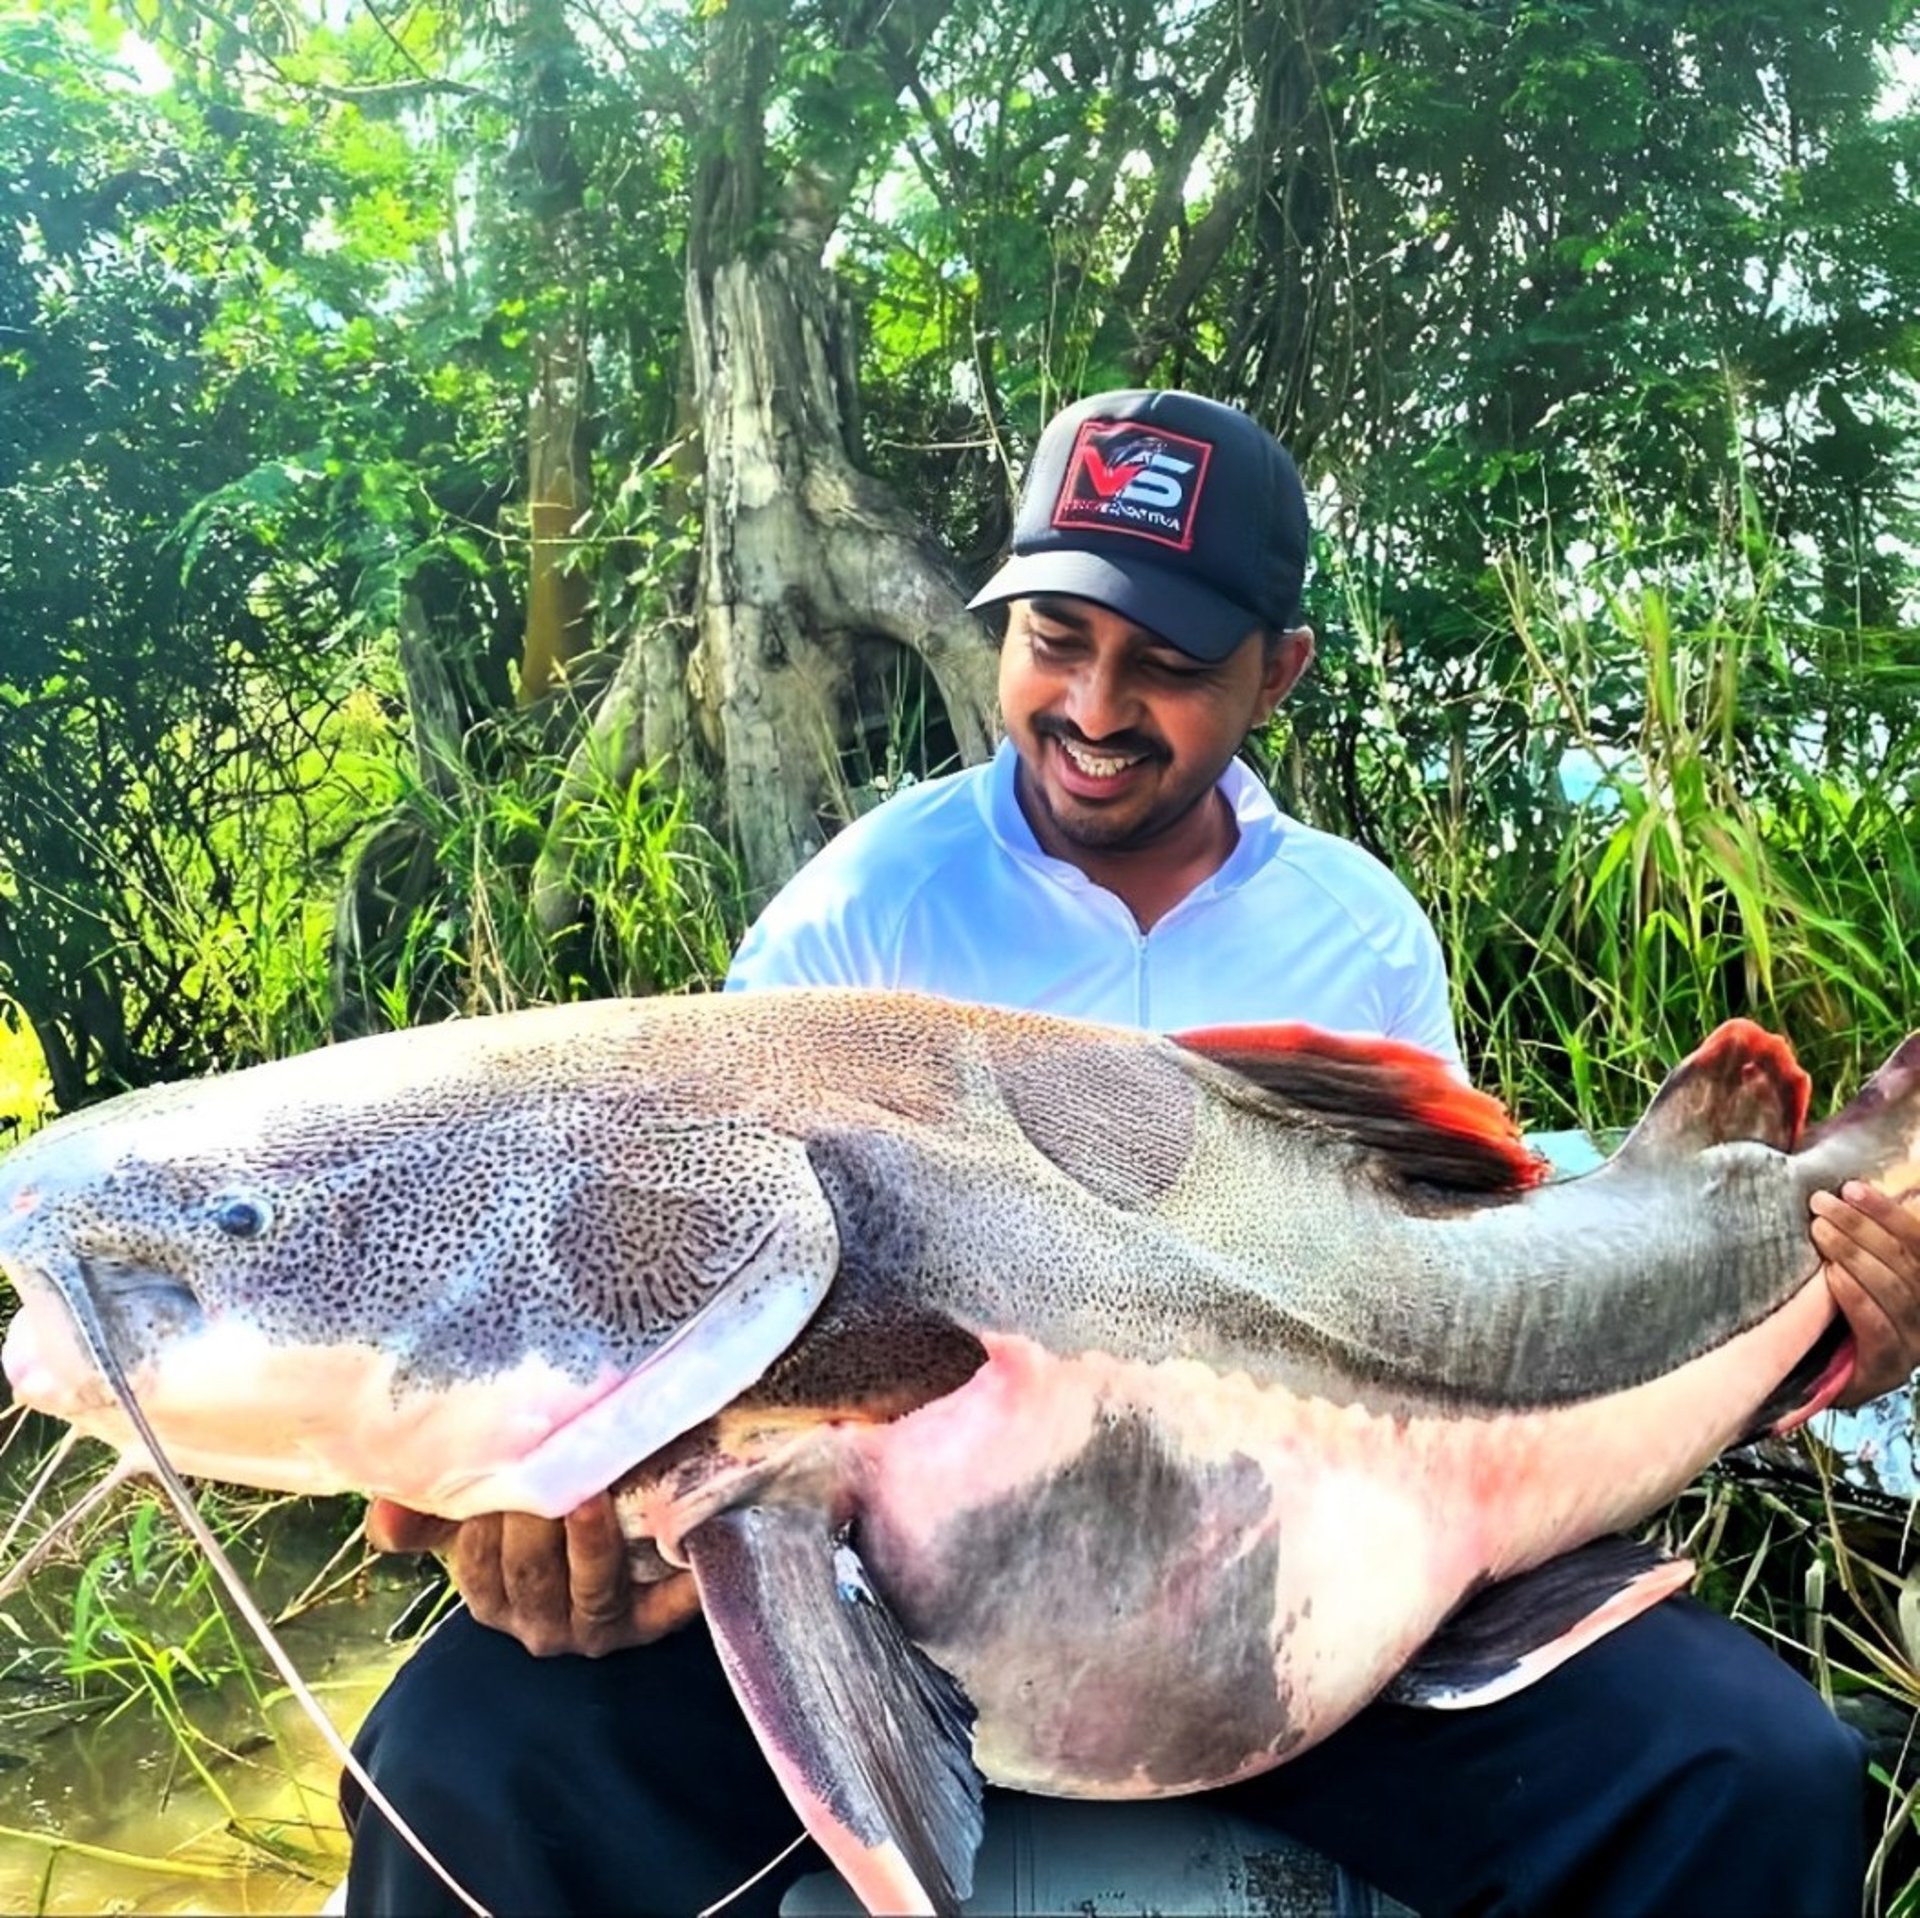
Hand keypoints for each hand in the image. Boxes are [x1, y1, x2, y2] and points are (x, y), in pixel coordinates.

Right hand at [365, 1491, 700, 1657]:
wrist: (628, 1529)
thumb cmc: (540, 1515)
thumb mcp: (482, 1509)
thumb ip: (430, 1511)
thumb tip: (384, 1519)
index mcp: (492, 1597)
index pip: (477, 1563)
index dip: (485, 1520)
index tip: (499, 1472)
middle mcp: (538, 1622)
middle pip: (530, 1575)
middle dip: (536, 1523)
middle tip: (552, 1464)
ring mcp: (596, 1627)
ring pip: (588, 1591)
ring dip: (591, 1544)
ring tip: (594, 1496)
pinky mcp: (651, 1623)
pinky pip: (661, 1609)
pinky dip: (674, 1581)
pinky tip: (687, 1541)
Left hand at [1811, 1182, 1919, 1406]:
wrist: (1826, 1379)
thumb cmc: (1837, 1316)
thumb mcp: (1855, 1274)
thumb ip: (1860, 1244)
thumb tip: (1841, 1194)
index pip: (1918, 1242)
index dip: (1888, 1212)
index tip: (1851, 1188)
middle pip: (1904, 1261)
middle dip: (1860, 1226)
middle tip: (1821, 1204)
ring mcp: (1912, 1343)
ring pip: (1893, 1290)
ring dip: (1854, 1254)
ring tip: (1819, 1230)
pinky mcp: (1889, 1369)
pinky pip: (1878, 1327)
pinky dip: (1855, 1297)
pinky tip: (1831, 1276)